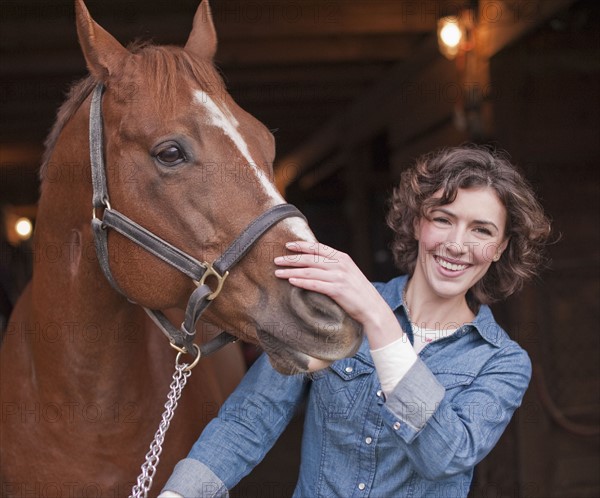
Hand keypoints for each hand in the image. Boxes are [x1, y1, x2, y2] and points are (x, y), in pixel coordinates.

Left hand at [274, 241, 401, 347]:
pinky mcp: (337, 290)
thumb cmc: (358, 291)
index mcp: (342, 257)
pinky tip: (291, 281)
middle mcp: (340, 264)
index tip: (288, 246)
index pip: (318, 248)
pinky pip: (315, 284)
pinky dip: (302, 282)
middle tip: (276, 260)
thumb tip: (314, 262)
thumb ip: (333, 265)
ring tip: (278, 272)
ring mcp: (339, 277)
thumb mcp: (347, 272)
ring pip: (309, 271)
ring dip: (291, 271)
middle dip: (291, 259)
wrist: (372, 308)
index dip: (302, 246)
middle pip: (310, 259)